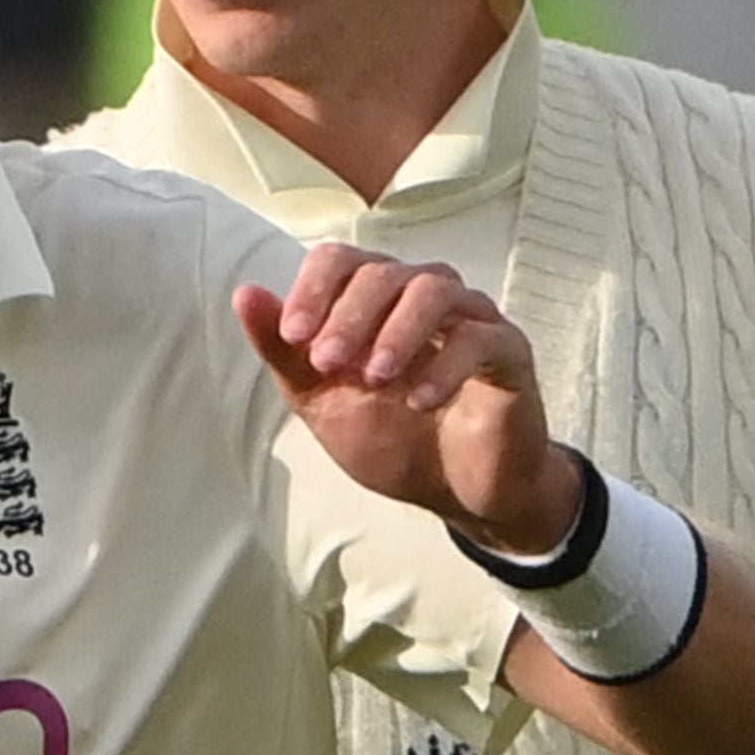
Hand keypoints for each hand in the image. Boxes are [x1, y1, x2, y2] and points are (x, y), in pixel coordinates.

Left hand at [237, 245, 585, 560]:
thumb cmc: (393, 438)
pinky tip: (420, 400)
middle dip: (348, 316)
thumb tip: (246, 294)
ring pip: (435, 290)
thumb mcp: (323, 401)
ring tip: (375, 380)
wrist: (454, 494)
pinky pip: (481, 339)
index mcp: (375, 300)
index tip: (292, 336)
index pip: (342, 260)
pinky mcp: (509, 352)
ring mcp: (470, 319)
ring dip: (397, 332)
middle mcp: (423, 295)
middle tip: (328, 363)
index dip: (313, 289)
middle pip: (384, 273)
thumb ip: (284, 353)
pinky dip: (447, 366)